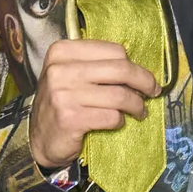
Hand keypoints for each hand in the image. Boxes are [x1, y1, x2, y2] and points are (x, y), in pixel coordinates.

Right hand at [31, 37, 156, 172]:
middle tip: (153, 92)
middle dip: (144, 81)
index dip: (134, 65)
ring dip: (136, 106)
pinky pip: (111, 117)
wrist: (39, 140)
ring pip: (119, 96)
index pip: (113, 51)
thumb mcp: (71, 75)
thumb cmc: (62, 104)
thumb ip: (97, 66)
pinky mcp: (70, 118)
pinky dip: (120, 120)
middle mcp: (60, 69)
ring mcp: (63, 94)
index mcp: (62, 51)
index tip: (143, 77)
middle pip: (120, 69)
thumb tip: (138, 68)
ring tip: (139, 111)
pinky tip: (117, 122)